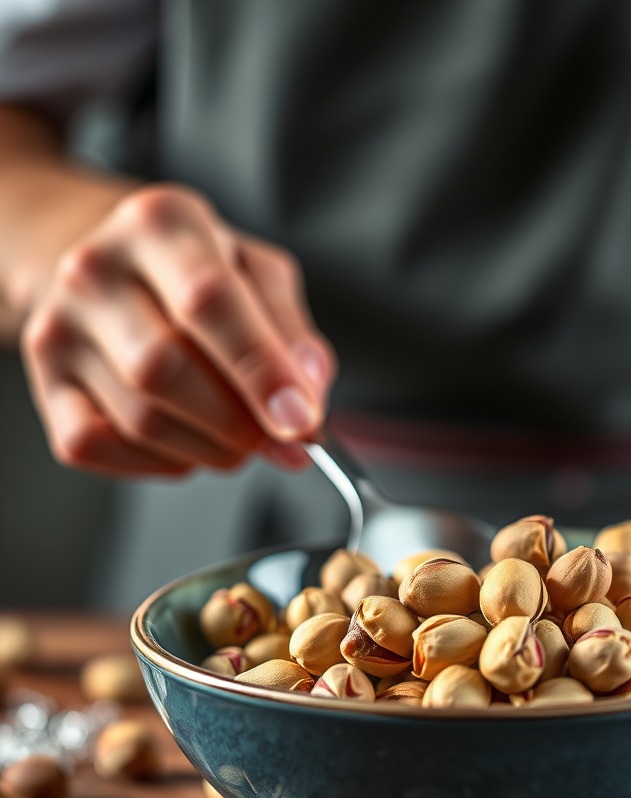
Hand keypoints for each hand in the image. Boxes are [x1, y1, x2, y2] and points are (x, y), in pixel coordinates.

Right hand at [20, 183, 334, 476]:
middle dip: (238, 422)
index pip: (210, 301)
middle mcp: (94, 268)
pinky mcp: (44, 384)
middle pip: (166, 369)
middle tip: (274, 435)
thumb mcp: (259, 274)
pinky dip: (161, 461)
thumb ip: (294, 335)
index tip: (301, 419)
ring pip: (141, 420)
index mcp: (161, 223)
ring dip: (209, 448)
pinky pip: (100, 446)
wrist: (108, 267)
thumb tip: (306, 401)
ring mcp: (57, 328)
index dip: (262, 371)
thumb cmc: (195, 272)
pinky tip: (185, 439)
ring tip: (235, 434)